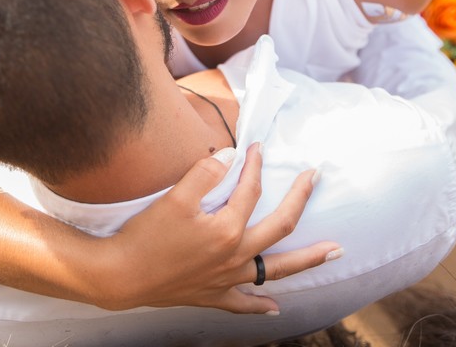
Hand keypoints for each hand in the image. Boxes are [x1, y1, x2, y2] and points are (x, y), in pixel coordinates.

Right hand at [98, 143, 338, 313]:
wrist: (121, 276)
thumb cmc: (146, 236)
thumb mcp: (174, 198)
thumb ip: (205, 174)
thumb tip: (231, 157)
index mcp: (227, 229)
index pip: (251, 190)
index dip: (256, 165)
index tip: (257, 147)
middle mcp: (235, 256)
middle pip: (280, 227)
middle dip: (301, 200)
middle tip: (316, 179)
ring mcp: (226, 279)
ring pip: (276, 270)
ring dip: (308, 260)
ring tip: (334, 252)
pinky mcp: (212, 295)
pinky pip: (243, 304)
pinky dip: (261, 307)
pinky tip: (276, 309)